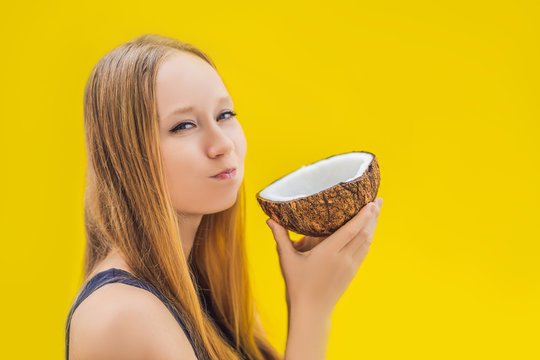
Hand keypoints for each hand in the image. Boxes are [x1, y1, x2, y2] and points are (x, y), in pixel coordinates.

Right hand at [266, 197, 382, 314]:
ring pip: (366, 242)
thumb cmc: (297, 285)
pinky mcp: (352, 273)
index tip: (371, 203)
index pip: (351, 231)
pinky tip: (368, 231)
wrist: (311, 311)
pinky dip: (367, 238)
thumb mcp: (287, 260)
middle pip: (364, 234)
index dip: (363, 216)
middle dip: (373, 217)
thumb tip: (270, 220)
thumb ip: (281, 237)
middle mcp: (343, 259)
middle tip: (379, 200)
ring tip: (377, 211)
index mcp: (328, 253)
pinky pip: (363, 252)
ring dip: (373, 226)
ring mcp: (350, 267)